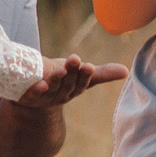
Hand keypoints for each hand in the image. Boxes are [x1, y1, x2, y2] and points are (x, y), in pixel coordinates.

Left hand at [12, 54, 130, 110]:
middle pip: (68, 83)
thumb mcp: (80, 74)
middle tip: (75, 59)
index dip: (85, 75)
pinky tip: (41, 84)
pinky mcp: (29, 96)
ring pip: (53, 87)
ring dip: (57, 79)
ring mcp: (45, 97)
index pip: (83, 82)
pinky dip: (37, 89)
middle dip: (72, 72)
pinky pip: (33, 93)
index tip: (89, 66)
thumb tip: (126, 71)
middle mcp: (61, 95)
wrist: (32, 90)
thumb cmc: (60, 78)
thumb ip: (101, 73)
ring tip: (60, 70)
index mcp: (75, 89)